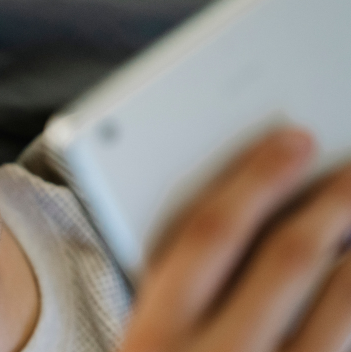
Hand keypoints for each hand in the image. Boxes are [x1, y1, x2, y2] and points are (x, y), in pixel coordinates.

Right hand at [120, 128, 350, 351]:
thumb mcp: (145, 337)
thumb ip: (174, 285)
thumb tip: (245, 210)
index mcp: (157, 333)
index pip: (205, 235)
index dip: (255, 179)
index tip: (289, 142)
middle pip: (284, 258)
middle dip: (328, 202)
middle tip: (349, 169)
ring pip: (339, 298)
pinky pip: (349, 336)